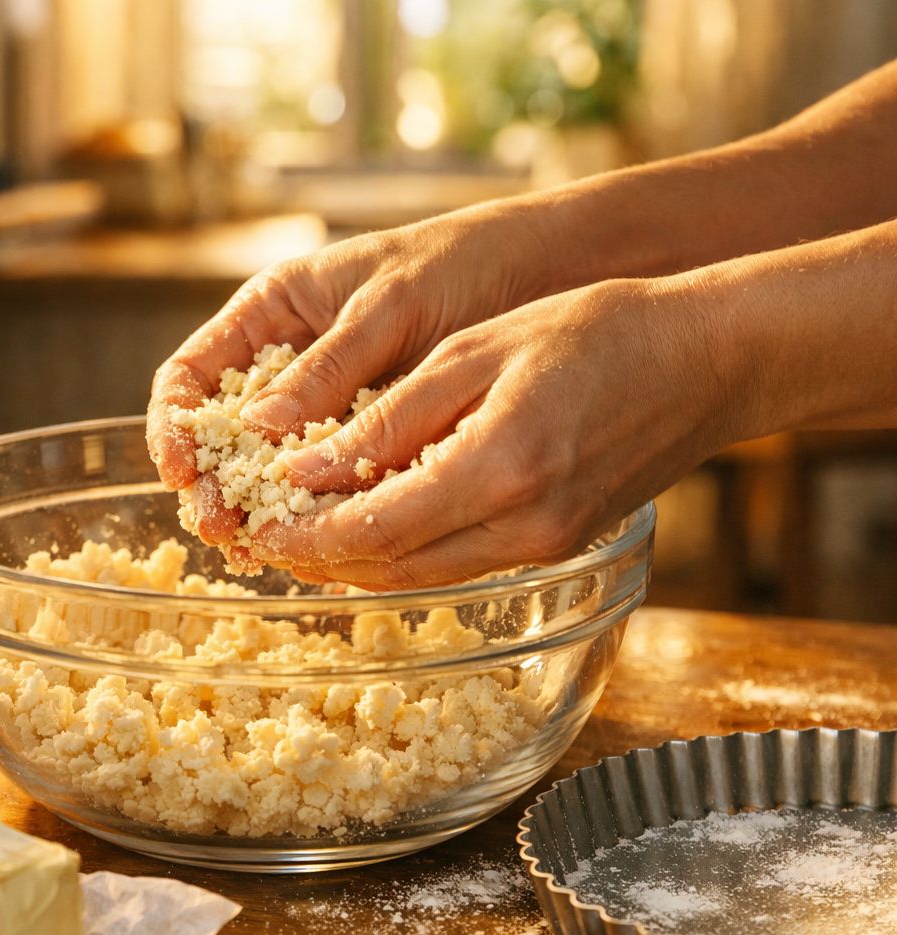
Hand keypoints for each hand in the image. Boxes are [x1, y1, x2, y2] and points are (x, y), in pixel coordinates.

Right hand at [146, 211, 549, 542]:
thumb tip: (258, 430)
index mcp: (272, 314)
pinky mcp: (372, 441)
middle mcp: (290, 365)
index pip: (190, 376)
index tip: (184, 472)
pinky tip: (323, 547)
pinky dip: (322, 517)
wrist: (549, 271)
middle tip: (226, 530)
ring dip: (262, 513)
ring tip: (262, 552)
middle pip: (222, 437)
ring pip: (273, 471)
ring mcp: (329, 408)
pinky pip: (332, 487)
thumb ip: (328, 366)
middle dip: (215, 486)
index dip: (175, 427)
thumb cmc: (463, 262)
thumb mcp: (389, 306)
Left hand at [249, 278, 734, 587]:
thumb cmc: (596, 332)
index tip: (255, 525)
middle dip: (318, 559)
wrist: (707, 360)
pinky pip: (459, 562)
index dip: (305, 535)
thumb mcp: (476, 353)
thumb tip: (305, 469)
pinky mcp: (556, 545)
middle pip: (391, 568)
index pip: (374, 529)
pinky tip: (371, 524)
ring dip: (356, 563)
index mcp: (498, 468)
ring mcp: (544, 544)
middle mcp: (523, 525)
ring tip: (301, 535)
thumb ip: (388, 418)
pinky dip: (405, 552)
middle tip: (262, 536)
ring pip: (422, 575)